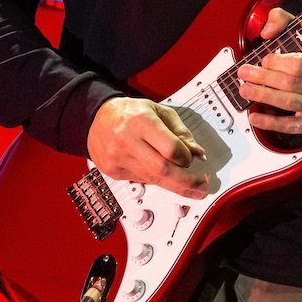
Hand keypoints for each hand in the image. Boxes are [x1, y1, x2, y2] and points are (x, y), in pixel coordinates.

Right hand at [87, 97, 208, 198]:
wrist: (99, 118)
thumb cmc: (132, 112)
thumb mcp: (159, 111)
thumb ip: (180, 131)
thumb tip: (197, 152)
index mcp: (142, 122)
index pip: (170, 148)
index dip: (186, 157)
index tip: (192, 158)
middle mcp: (128, 141)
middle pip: (162, 170)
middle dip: (186, 182)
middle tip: (202, 188)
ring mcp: (118, 158)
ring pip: (152, 179)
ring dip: (175, 187)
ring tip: (191, 190)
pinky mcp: (113, 171)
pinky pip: (142, 180)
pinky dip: (156, 180)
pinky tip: (165, 178)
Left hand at [238, 8, 301, 133]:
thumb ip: (283, 21)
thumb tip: (266, 31)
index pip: (300, 65)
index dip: (279, 62)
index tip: (264, 59)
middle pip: (292, 84)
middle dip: (264, 78)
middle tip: (244, 73)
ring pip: (290, 103)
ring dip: (264, 97)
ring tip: (245, 90)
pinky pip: (292, 125)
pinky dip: (271, 123)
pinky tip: (255, 117)